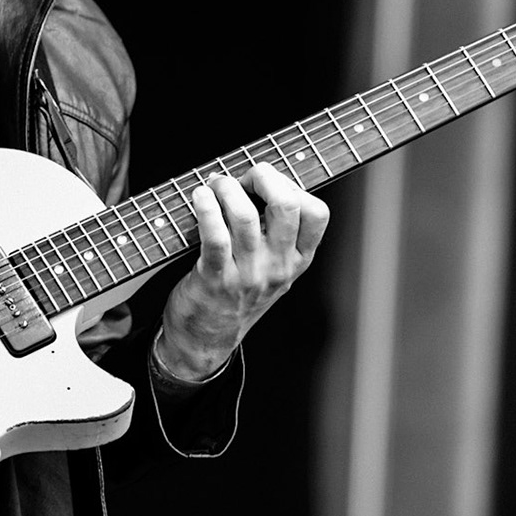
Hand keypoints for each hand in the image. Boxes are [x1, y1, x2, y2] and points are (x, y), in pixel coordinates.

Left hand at [157, 164, 328, 380]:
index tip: (266, 183)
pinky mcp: (217, 279)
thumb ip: (271, 228)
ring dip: (225, 189)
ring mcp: (249, 275)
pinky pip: (214, 236)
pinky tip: (199, 197)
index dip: (292, 185)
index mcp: (298, 259)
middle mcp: (279, 267)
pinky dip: (205, 208)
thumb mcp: (270, 266)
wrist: (207, 339)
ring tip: (213, 186)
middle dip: (262, 176)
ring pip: (245, 214)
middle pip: (286, 204)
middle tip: (241, 178)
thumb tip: (248, 177)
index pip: (316, 212)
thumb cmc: (236, 292)